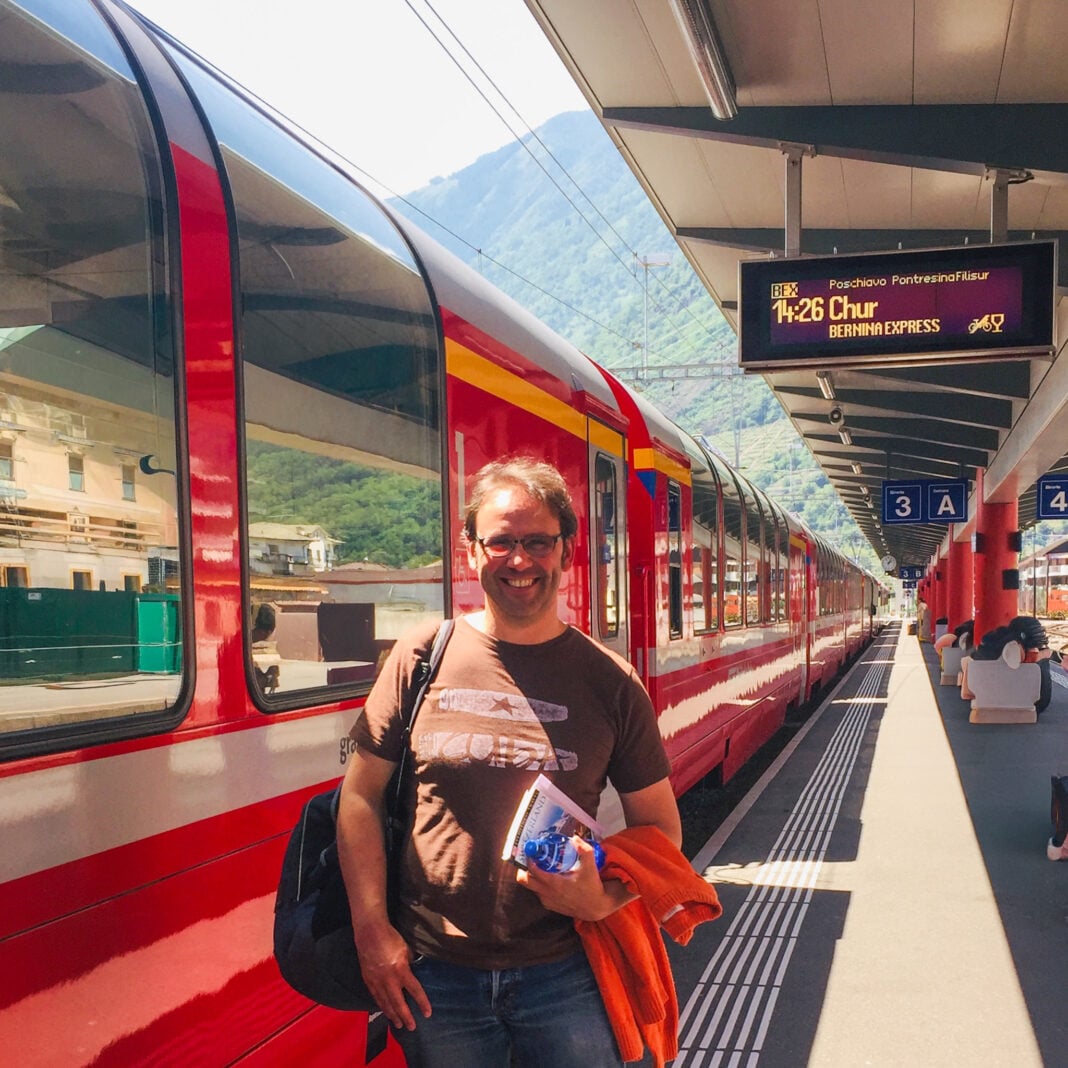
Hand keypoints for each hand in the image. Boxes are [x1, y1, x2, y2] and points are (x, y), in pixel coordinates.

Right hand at [354, 921, 430, 1030]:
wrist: (370, 932)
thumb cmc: (391, 937)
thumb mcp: (406, 949)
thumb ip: (410, 963)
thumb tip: (413, 972)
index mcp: (401, 970)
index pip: (415, 990)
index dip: (422, 1003)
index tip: (427, 1013)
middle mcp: (388, 979)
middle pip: (398, 1003)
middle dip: (405, 1016)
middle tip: (411, 1027)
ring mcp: (376, 980)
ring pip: (385, 1002)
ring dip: (392, 1014)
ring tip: (398, 1024)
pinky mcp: (368, 979)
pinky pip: (375, 996)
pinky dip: (381, 1005)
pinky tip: (384, 1010)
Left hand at [515, 836, 631, 920]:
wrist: (595, 908)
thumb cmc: (592, 888)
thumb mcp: (591, 867)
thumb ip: (584, 850)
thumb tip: (575, 838)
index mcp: (554, 883)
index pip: (532, 870)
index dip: (528, 858)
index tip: (531, 849)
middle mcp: (547, 893)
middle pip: (523, 881)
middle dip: (523, 868)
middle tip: (530, 859)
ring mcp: (547, 900)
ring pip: (530, 887)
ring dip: (531, 876)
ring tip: (539, 866)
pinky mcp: (549, 906)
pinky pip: (538, 893)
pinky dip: (538, 885)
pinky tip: (548, 877)